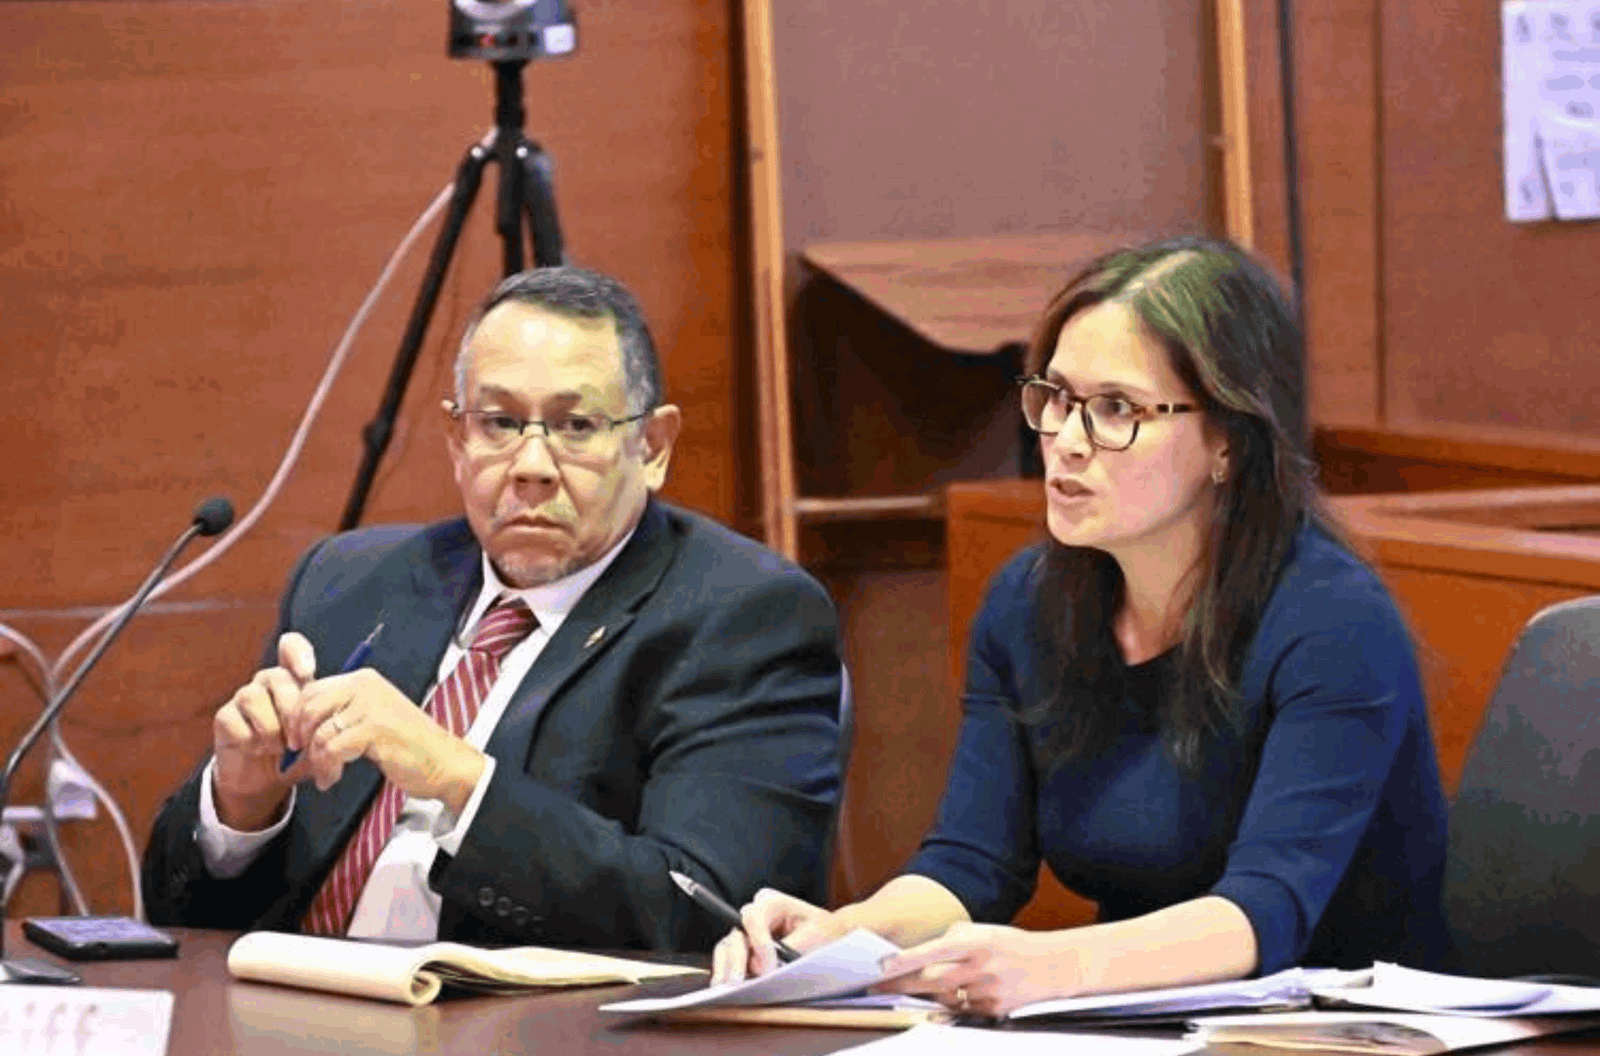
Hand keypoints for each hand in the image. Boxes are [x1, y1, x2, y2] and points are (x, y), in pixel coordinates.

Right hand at [212, 633, 316, 829]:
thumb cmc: (296, 753)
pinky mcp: (224, 717)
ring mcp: (243, 697)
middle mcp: (267, 682)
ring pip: (253, 697)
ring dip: (270, 728)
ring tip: (280, 747)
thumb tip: (341, 722)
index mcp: (293, 680)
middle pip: (278, 677)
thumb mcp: (319, 740)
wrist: (265, 780)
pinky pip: (235, 722)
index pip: (291, 646)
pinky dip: (250, 741)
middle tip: (299, 740)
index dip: (298, 653)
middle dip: (291, 711)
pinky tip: (258, 750)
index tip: (308, 673)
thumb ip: (329, 727)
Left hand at [286, 668, 484, 813]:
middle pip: (309, 707)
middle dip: (301, 738)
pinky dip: (327, 769)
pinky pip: (332, 750)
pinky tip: (332, 780)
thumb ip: (340, 714)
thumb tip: (296, 727)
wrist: (444, 763)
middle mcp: (365, 686)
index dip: (296, 718)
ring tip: (325, 775)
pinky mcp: (374, 730)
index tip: (297, 742)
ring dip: (316, 761)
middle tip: (304, 760)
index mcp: (363, 680)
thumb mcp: (370, 719)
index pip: (311, 690)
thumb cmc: (406, 745)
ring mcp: (371, 706)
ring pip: (319, 732)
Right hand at [710, 888, 853, 982]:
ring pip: (727, 946)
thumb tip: (758, 966)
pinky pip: (728, 957)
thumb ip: (789, 946)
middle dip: (738, 958)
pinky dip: (726, 971)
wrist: (830, 936)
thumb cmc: (825, 930)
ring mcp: (747, 931)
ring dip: (726, 966)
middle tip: (739, 982)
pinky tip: (726, 986)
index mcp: (772, 902)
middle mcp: (755, 913)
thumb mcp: (816, 934)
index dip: (758, 943)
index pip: (753, 918)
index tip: (768, 967)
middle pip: (736, 933)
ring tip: (726, 987)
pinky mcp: (744, 948)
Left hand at [876, 922, 1084, 1017]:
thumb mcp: (985, 930)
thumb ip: (953, 939)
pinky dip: (956, 1002)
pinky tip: (961, 992)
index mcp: (977, 941)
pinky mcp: (994, 1010)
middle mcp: (981, 967)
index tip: (882, 965)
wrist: (1054, 965)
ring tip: (914, 985)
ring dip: (928, 993)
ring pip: (944, 997)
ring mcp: (988, 992)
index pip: (934, 950)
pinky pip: (962, 1009)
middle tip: (876, 986)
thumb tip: (923, 953)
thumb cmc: (1012, 945)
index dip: (906, 959)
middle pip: (931, 980)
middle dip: (900, 984)